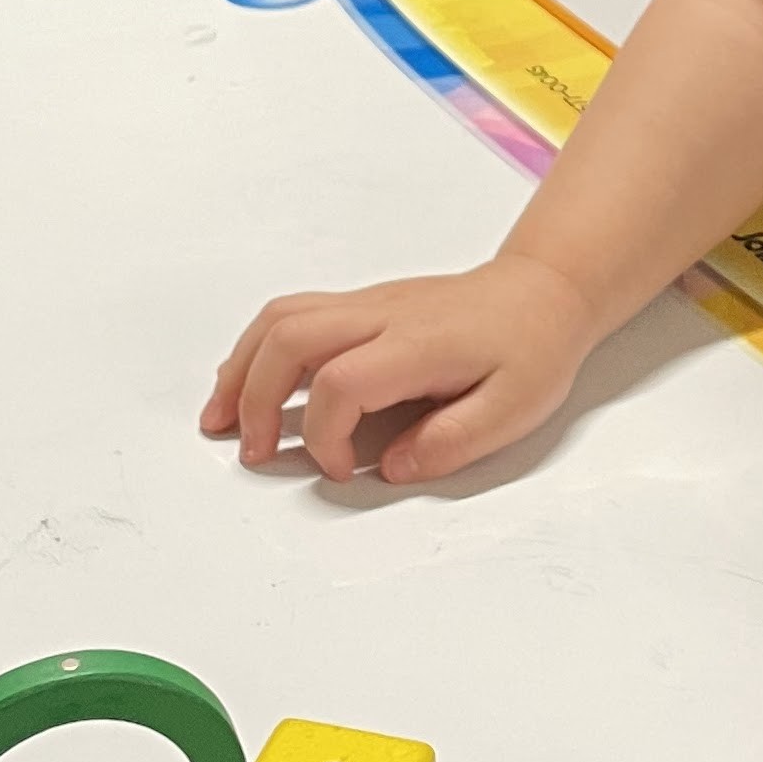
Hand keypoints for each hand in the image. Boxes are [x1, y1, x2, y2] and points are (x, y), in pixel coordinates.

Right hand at [199, 253, 610, 485]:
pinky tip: (246, 384)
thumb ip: (451, 442)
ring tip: (220, 420)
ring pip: (281, 318)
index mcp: (419, 343)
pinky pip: (293, 315)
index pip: (343, 382)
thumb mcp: (514, 408)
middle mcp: (382, 314)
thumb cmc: (530, 349)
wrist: (542, 292)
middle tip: (253, 453)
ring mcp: (367, 304)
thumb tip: (390, 467)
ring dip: (241, 369)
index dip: (326, 436)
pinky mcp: (361, 306)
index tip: (340, 470)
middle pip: (290, 338)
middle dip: (256, 399)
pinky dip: (257, 350)